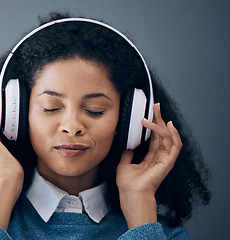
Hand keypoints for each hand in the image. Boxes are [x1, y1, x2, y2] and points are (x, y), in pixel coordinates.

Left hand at [116, 103, 181, 227]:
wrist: (131, 193)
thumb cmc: (128, 184)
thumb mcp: (124, 164)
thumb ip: (128, 154)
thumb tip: (127, 146)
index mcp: (151, 158)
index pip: (154, 137)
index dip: (153, 125)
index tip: (149, 113)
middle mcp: (159, 157)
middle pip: (162, 134)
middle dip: (159, 119)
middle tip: (155, 106)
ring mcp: (165, 159)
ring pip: (169, 137)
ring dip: (163, 124)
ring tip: (155, 113)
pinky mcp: (168, 162)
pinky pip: (175, 146)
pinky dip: (173, 134)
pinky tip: (168, 125)